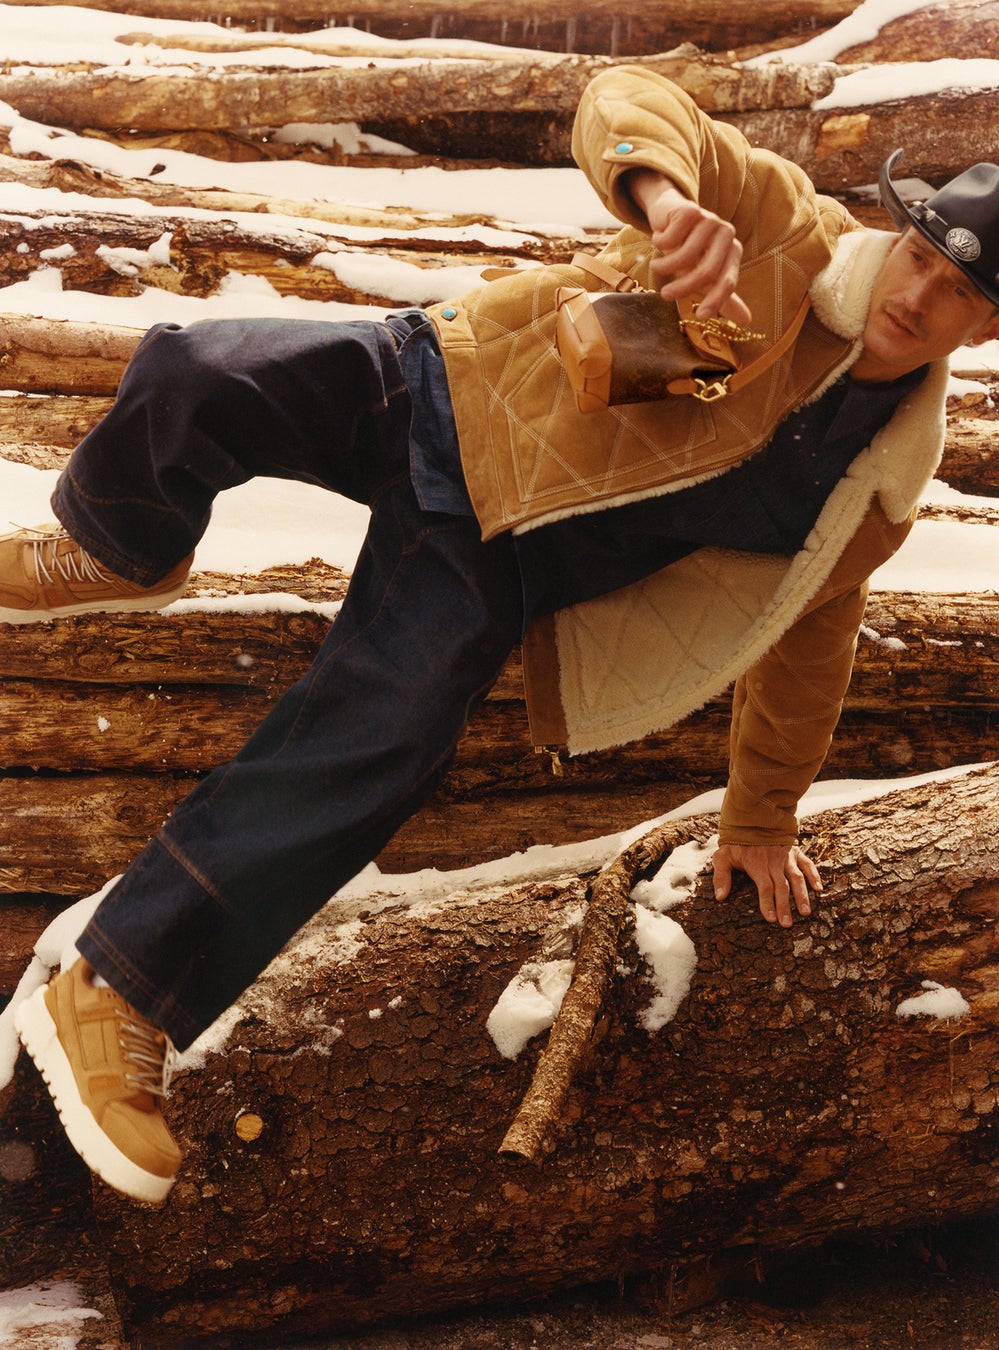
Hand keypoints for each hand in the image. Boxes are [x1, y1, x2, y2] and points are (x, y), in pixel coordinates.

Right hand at [626, 169, 751, 324]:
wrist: (670, 214)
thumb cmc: (688, 248)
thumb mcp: (704, 275)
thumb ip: (722, 296)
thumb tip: (746, 321)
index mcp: (733, 251)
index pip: (728, 281)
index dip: (715, 300)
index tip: (699, 317)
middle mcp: (725, 234)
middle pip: (706, 271)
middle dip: (683, 287)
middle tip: (665, 295)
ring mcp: (709, 220)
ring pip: (686, 255)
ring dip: (665, 265)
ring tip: (657, 266)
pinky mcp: (690, 210)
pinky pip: (671, 238)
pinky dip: (660, 243)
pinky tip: (659, 238)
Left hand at [712, 843, 821, 927]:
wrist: (751, 818)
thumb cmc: (736, 842)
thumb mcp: (722, 856)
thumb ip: (721, 876)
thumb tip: (720, 897)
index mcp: (756, 863)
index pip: (764, 887)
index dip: (768, 903)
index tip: (771, 918)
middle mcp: (774, 861)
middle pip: (781, 886)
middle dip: (785, 906)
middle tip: (787, 924)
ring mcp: (786, 856)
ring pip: (797, 877)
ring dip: (802, 895)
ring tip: (805, 912)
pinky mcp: (795, 851)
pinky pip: (807, 864)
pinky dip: (814, 875)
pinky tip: (819, 889)